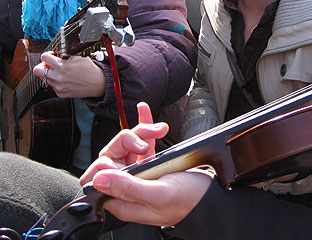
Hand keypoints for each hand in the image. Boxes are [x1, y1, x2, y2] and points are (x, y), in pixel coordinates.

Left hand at [33, 52, 104, 97]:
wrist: (98, 84)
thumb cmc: (89, 69)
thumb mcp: (78, 57)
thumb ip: (64, 56)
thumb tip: (55, 55)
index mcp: (63, 67)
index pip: (44, 58)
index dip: (47, 55)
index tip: (51, 55)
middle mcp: (59, 78)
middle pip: (37, 71)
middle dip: (42, 66)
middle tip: (49, 65)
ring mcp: (59, 87)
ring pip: (44, 78)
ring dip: (50, 74)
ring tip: (60, 73)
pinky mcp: (60, 94)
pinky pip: (52, 86)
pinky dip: (56, 82)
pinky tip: (65, 80)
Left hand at [80, 103, 213, 226]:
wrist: (213, 196)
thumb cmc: (189, 201)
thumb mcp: (159, 194)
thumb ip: (129, 188)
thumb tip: (99, 180)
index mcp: (124, 201)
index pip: (99, 180)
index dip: (105, 165)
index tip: (122, 158)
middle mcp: (128, 188)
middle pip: (114, 157)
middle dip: (128, 141)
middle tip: (146, 142)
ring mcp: (140, 174)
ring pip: (129, 146)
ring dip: (142, 132)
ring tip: (160, 129)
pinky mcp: (153, 165)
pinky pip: (143, 142)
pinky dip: (144, 126)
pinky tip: (143, 110)